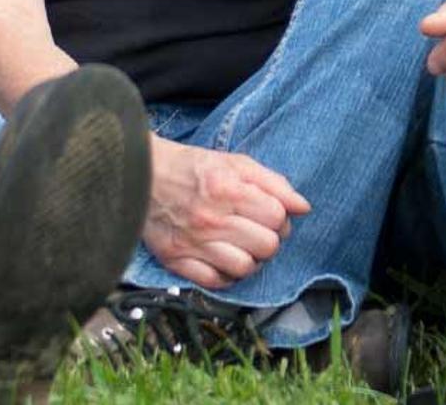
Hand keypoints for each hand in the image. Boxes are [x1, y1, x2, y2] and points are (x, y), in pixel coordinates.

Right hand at [141, 136, 309, 288]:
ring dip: (250, 260)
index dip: (281, 219)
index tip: (271, 216)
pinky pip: (215, 283)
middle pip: (266, 246)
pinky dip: (225, 276)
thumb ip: (274, 183)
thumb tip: (303, 207)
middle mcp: (211, 219)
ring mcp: (193, 243)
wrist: (142, 175)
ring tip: (242, 248)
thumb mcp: (236, 163)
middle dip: (269, 240)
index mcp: (228, 189)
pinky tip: (224, 261)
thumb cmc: (194, 168)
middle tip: (258, 232)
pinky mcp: (176, 260)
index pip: (277, 217)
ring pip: (244, 268)